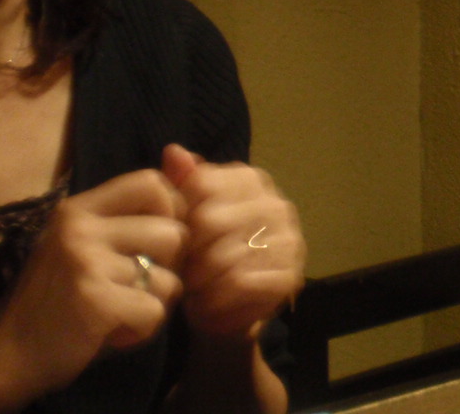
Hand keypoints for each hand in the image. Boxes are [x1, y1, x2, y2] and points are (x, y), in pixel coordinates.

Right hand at [0, 169, 186, 402]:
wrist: (5, 357)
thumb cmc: (56, 300)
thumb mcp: (86, 245)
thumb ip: (129, 211)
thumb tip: (186, 155)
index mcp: (78, 209)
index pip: (152, 183)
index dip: (173, 213)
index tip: (158, 246)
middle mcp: (80, 227)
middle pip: (174, 232)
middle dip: (170, 268)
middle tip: (138, 288)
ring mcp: (85, 263)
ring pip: (170, 278)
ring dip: (156, 303)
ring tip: (122, 311)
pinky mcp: (95, 301)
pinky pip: (155, 311)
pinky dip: (142, 329)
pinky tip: (113, 333)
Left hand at [161, 144, 305, 340]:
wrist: (226, 309)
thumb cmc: (201, 255)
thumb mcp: (185, 217)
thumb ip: (181, 184)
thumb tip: (172, 150)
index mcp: (251, 180)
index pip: (202, 185)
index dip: (177, 215)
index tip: (169, 237)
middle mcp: (275, 204)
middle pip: (210, 221)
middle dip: (186, 251)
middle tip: (176, 269)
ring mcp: (288, 239)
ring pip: (223, 256)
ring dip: (197, 279)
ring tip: (189, 288)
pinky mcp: (289, 275)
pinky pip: (240, 283)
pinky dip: (215, 297)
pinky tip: (206, 302)